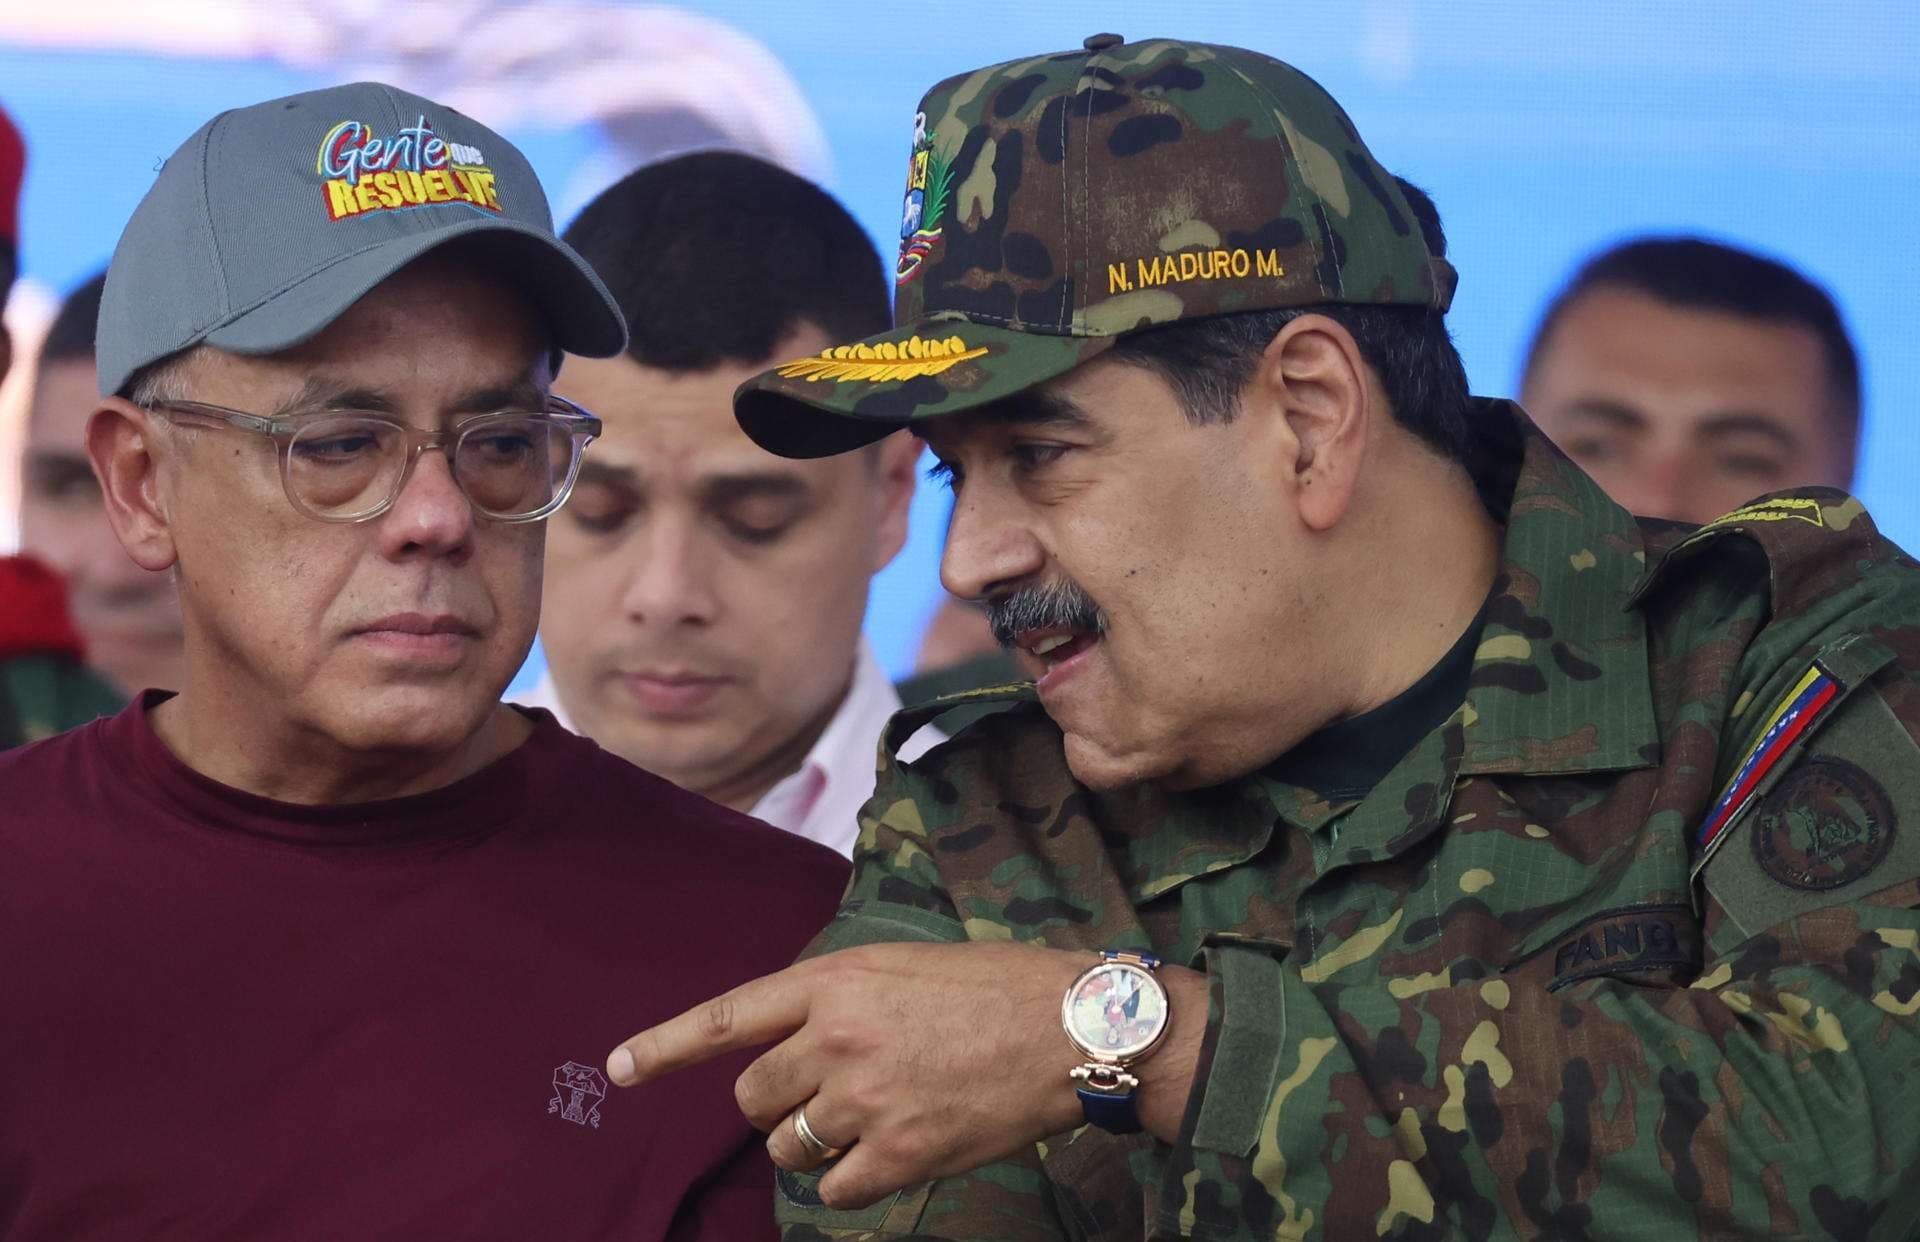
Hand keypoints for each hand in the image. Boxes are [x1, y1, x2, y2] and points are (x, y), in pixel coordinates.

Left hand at [605, 942, 1206, 1209]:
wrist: (1071, 1027)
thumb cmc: (995, 986)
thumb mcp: (903, 966)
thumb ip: (839, 999)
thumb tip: (796, 1044)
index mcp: (835, 981)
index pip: (729, 1016)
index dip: (666, 1045)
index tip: (618, 1068)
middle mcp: (837, 1039)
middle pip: (754, 1096)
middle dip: (778, 1101)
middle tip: (833, 1091)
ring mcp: (865, 1100)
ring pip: (789, 1146)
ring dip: (814, 1142)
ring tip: (874, 1117)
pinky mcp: (900, 1154)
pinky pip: (833, 1188)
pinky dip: (852, 1179)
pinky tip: (895, 1150)